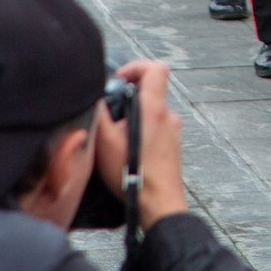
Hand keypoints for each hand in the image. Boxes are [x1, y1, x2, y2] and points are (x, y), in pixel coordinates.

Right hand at [93, 59, 186, 232]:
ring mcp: (173, 131)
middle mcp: (168, 116)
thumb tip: (97, 94)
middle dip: (127, 99)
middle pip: (150, 91)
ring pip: (150, 113)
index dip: (135, 67)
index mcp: (154, 108)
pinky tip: (127, 153)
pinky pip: (155, 129)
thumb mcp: (105, 141)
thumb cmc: (133, 174)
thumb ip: (100, 112)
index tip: (118, 80)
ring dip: (133, 119)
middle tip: (111, 116)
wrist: (158, 204)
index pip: (154, 68)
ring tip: (115, 140)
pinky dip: (140, 134)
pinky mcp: (172, 146)